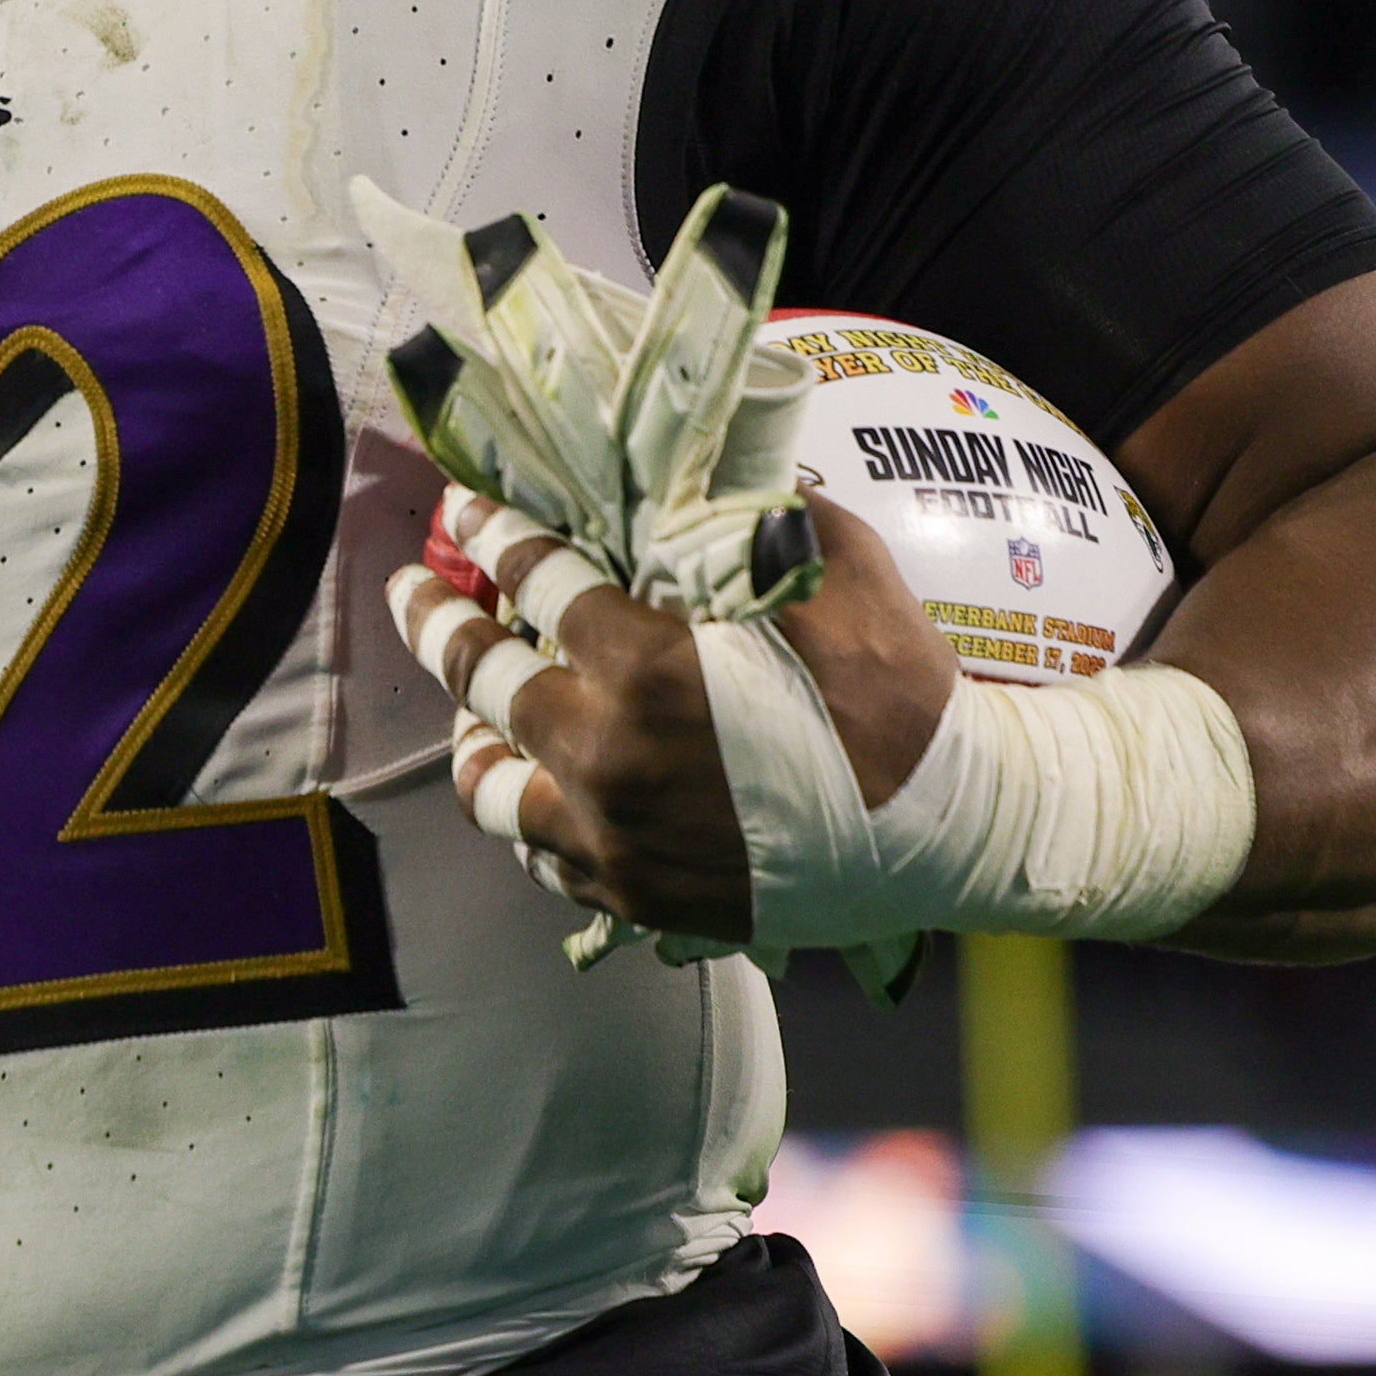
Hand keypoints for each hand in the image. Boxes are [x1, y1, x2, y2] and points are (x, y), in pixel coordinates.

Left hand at [392, 488, 956, 939]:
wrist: (960, 830)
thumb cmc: (903, 694)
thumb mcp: (838, 567)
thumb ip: (748, 518)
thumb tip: (689, 478)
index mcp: (647, 670)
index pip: (535, 582)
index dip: (493, 534)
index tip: (464, 511)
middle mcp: (608, 759)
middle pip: (482, 677)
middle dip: (438, 619)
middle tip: (415, 589)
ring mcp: (616, 840)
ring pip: (491, 785)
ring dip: (472, 734)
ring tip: (469, 708)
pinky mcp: (641, 898)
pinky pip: (544, 858)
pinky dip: (527, 815)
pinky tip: (532, 785)